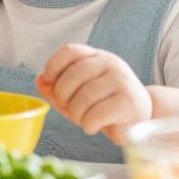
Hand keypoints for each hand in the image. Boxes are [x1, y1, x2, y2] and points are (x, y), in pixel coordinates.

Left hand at [35, 44, 152, 143]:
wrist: (139, 118)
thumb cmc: (105, 104)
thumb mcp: (77, 93)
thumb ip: (56, 86)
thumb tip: (39, 80)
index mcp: (96, 56)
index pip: (70, 51)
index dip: (53, 66)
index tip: (49, 83)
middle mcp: (110, 63)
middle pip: (73, 75)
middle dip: (62, 97)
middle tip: (67, 109)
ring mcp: (121, 81)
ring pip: (84, 96)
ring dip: (76, 114)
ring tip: (82, 120)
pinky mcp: (128, 102)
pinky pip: (97, 113)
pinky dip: (88, 124)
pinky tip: (92, 126)